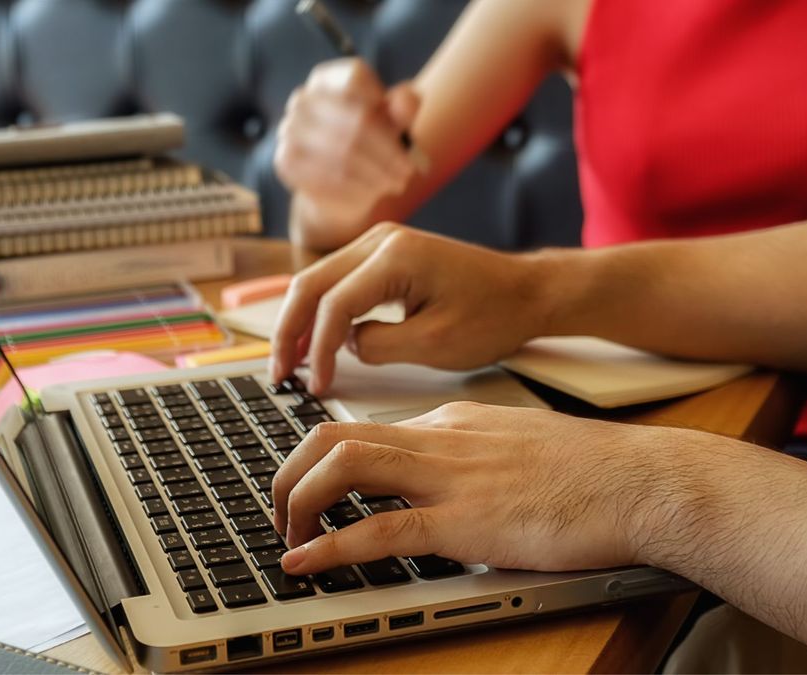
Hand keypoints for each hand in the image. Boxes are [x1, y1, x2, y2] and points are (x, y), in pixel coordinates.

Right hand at [270, 223, 548, 392]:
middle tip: (278, 375)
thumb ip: (378, 346)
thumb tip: (344, 348)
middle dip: (288, 332)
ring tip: (287, 364)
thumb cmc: (495, 315)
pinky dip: (321, 313)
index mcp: (396, 257)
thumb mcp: (436, 344)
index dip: (317, 349)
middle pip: (310, 284)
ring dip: (299, 322)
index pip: (334, 304)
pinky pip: (338, 282)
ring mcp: (380, 244)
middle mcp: (381, 240)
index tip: (316, 385)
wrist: (528, 293)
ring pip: (317, 281)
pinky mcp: (385, 256)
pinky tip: (314, 344)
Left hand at [270, 402, 676, 574]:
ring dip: (297, 502)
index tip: (305, 490)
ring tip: (286, 537)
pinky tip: (306, 564)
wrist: (644, 480)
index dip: (319, 460)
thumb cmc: (595, 471)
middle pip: (332, 436)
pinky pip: (378, 530)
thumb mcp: (518, 448)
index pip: (364, 427)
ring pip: (341, 467)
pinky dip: (330, 548)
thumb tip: (446, 485)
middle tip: (280, 514)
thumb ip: (475, 458)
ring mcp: (450, 476)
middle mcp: (440, 437)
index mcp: (452, 421)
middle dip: (289, 474)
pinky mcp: (466, 520)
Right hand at [274, 58, 420, 235]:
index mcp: (327, 79)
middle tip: (407, 170)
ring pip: (345, 152)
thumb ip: (403, 106)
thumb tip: (406, 101)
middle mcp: (303, 99)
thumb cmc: (369, 145)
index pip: (356, 77)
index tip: (401, 127)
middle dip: (389, 150)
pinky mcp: (286, 161)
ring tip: (396, 183)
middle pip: (357, 119)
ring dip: (378, 173)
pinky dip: (358, 188)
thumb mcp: (393, 122)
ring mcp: (290, 129)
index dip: (383, 101)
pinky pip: (328, 177)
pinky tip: (373, 193)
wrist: (338, 188)